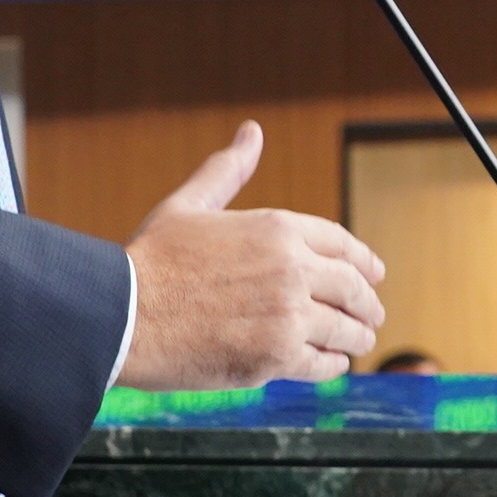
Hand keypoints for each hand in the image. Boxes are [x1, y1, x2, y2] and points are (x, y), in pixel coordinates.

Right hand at [118, 122, 385, 387]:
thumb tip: (252, 132)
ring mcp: (288, 315)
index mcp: (278, 228)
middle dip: (367, 302)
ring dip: (358, 336)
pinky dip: (333, 364)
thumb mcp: (191, 203)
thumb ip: (228, 171)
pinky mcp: (276, 358)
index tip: (373, 274)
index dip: (363, 261)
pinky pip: (323, 363)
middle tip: (373, 313)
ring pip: (345, 328)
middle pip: (352, 287)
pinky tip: (333, 363)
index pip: (342, 244)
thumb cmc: (151, 260)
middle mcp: (292, 269)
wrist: (123, 315)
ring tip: (360, 340)